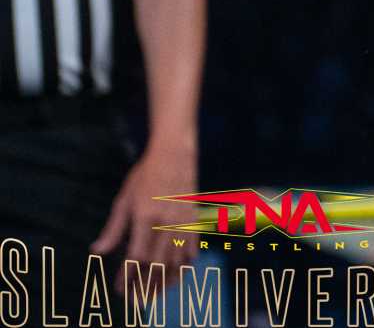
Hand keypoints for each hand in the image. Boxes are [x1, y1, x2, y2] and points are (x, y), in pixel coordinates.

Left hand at [90, 133, 197, 293]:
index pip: (136, 256)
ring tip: (155, 295)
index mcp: (145, 217)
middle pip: (157, 263)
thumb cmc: (145, 175)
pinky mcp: (195, 219)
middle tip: (136, 301)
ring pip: (176, 260)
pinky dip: (186, 266)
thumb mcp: (124, 199)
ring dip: (166, 281)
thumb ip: (113, 229)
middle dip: (145, 285)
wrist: (176, 154)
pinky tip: (177, 277)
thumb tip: (97, 251)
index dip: (128, 276)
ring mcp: (184, 222)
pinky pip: (192, 249)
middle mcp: (167, 222)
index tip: (120, 290)